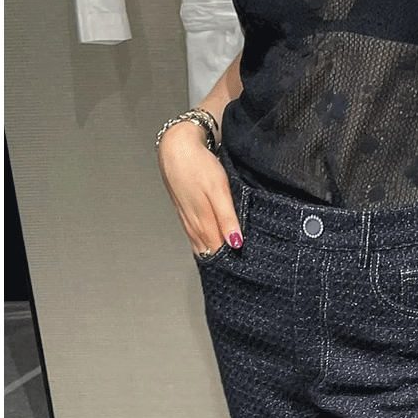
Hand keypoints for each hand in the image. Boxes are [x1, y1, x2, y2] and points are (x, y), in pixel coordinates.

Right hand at [156, 123, 241, 256]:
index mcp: (204, 219)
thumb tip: (235, 243)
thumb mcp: (218, 190)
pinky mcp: (183, 209)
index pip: (218, 248)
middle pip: (208, 248)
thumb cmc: (199, 165)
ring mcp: (186, 216)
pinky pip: (192, 232)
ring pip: (199, 241)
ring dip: (209, 252)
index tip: (241, 269)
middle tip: (234, 272)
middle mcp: (193, 222)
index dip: (229, 260)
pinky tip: (205, 244)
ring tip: (221, 264)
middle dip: (220, 259)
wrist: (177, 146)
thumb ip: (227, 218)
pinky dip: (200, 241)